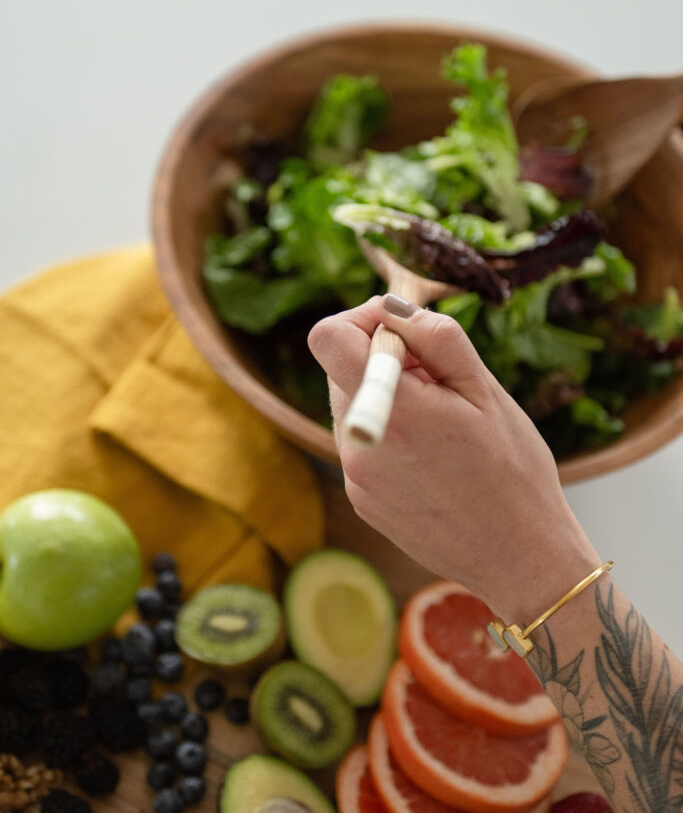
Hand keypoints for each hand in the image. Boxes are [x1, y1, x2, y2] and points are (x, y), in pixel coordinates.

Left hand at [308, 295, 598, 622]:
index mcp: (390, 410)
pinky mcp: (361, 500)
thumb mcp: (483, 389)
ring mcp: (355, 477)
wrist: (520, 557)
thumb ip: (433, 337)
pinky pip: (363, 444)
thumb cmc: (513, 471)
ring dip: (389, 398)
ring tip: (443, 425)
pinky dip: (390, 434)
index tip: (404, 330)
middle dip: (384, 360)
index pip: (328, 337)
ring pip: (353, 405)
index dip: (362, 319)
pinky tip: (435, 459)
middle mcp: (358, 445)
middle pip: (341, 369)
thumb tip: (391, 308)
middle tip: (440, 382)